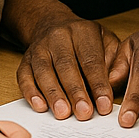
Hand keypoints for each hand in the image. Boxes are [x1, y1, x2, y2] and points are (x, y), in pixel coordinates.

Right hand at [4, 0, 119, 120]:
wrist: (52, 24)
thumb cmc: (85, 40)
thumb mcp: (107, 41)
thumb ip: (114, 62)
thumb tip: (112, 85)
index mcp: (82, 31)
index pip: (91, 60)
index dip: (98, 84)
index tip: (104, 105)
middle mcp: (58, 37)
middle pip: (66, 66)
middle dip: (75, 92)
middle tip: (84, 113)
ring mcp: (39, 48)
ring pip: (44, 72)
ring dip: (54, 94)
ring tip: (63, 113)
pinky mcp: (25, 60)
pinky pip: (25, 77)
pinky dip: (31, 93)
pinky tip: (41, 107)